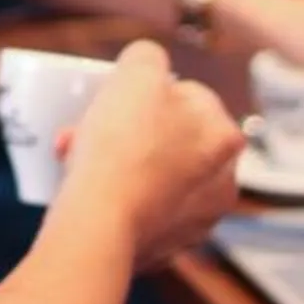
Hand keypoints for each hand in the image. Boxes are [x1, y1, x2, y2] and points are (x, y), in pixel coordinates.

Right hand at [52, 41, 242, 270]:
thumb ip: (149, 55)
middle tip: (90, 128)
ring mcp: (195, 220)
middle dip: (127, 130)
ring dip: (118, 163)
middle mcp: (222, 182)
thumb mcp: (136, 71)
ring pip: (150, 174)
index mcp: (225, 137)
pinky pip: (137, 209)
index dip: (146, 92)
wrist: (98, 224)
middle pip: (167, 138)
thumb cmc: (122, 145)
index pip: (187, 95)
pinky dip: (116, 198)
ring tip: (78, 158)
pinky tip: (88, 191)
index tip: (117, 100)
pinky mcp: (165, 248)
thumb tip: (149, 61)